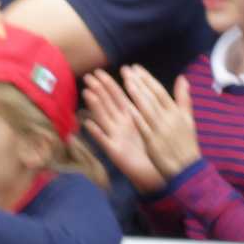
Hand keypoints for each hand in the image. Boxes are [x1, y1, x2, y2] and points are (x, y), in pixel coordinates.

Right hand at [81, 67, 166, 193]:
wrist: (156, 172)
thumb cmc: (154, 148)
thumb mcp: (152, 124)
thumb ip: (150, 106)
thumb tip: (149, 88)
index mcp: (130, 118)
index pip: (118, 97)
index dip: (110, 84)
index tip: (100, 71)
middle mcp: (120, 125)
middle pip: (108, 104)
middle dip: (99, 90)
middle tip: (88, 76)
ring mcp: (115, 137)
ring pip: (103, 118)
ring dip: (95, 106)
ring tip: (87, 93)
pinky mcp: (115, 151)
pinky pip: (104, 141)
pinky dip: (97, 132)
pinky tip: (89, 124)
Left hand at [117, 63, 200, 181]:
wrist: (187, 169)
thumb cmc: (186, 144)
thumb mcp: (188, 120)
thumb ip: (184, 98)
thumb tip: (183, 79)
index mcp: (177, 113)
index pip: (160, 91)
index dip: (147, 79)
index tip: (136, 68)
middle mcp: (169, 119)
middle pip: (152, 97)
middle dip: (139, 82)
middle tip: (126, 70)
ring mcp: (160, 131)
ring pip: (147, 109)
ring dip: (137, 95)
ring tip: (126, 82)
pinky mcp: (153, 143)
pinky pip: (143, 127)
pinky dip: (136, 116)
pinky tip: (127, 107)